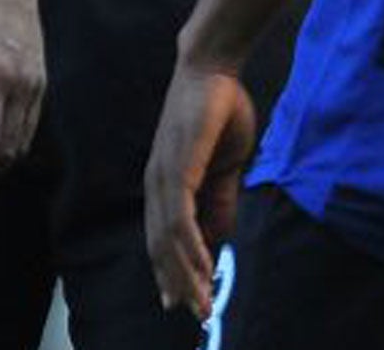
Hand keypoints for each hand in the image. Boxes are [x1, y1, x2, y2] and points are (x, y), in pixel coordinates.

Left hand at [145, 60, 256, 321]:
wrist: (215, 68)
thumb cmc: (219, 111)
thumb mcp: (226, 166)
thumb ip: (221, 200)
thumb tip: (218, 236)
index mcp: (166, 183)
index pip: (164, 237)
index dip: (174, 270)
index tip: (188, 301)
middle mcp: (157, 183)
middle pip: (161, 245)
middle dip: (178, 282)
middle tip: (195, 314)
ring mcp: (163, 174)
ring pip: (168, 238)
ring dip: (185, 273)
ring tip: (201, 301)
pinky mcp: (177, 166)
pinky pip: (180, 216)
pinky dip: (190, 246)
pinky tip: (203, 266)